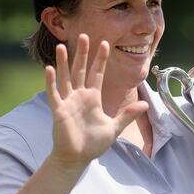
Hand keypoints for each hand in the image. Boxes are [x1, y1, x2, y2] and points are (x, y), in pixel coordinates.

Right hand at [45, 34, 148, 170]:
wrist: (77, 158)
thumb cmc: (93, 143)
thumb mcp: (114, 127)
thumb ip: (127, 115)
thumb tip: (145, 104)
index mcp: (93, 98)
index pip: (97, 74)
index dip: (101, 59)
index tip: (104, 44)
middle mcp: (80, 96)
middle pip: (81, 70)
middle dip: (83, 53)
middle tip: (84, 35)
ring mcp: (68, 102)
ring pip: (65, 78)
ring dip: (63, 63)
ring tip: (61, 46)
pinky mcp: (59, 111)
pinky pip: (53, 94)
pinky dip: (51, 82)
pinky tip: (49, 69)